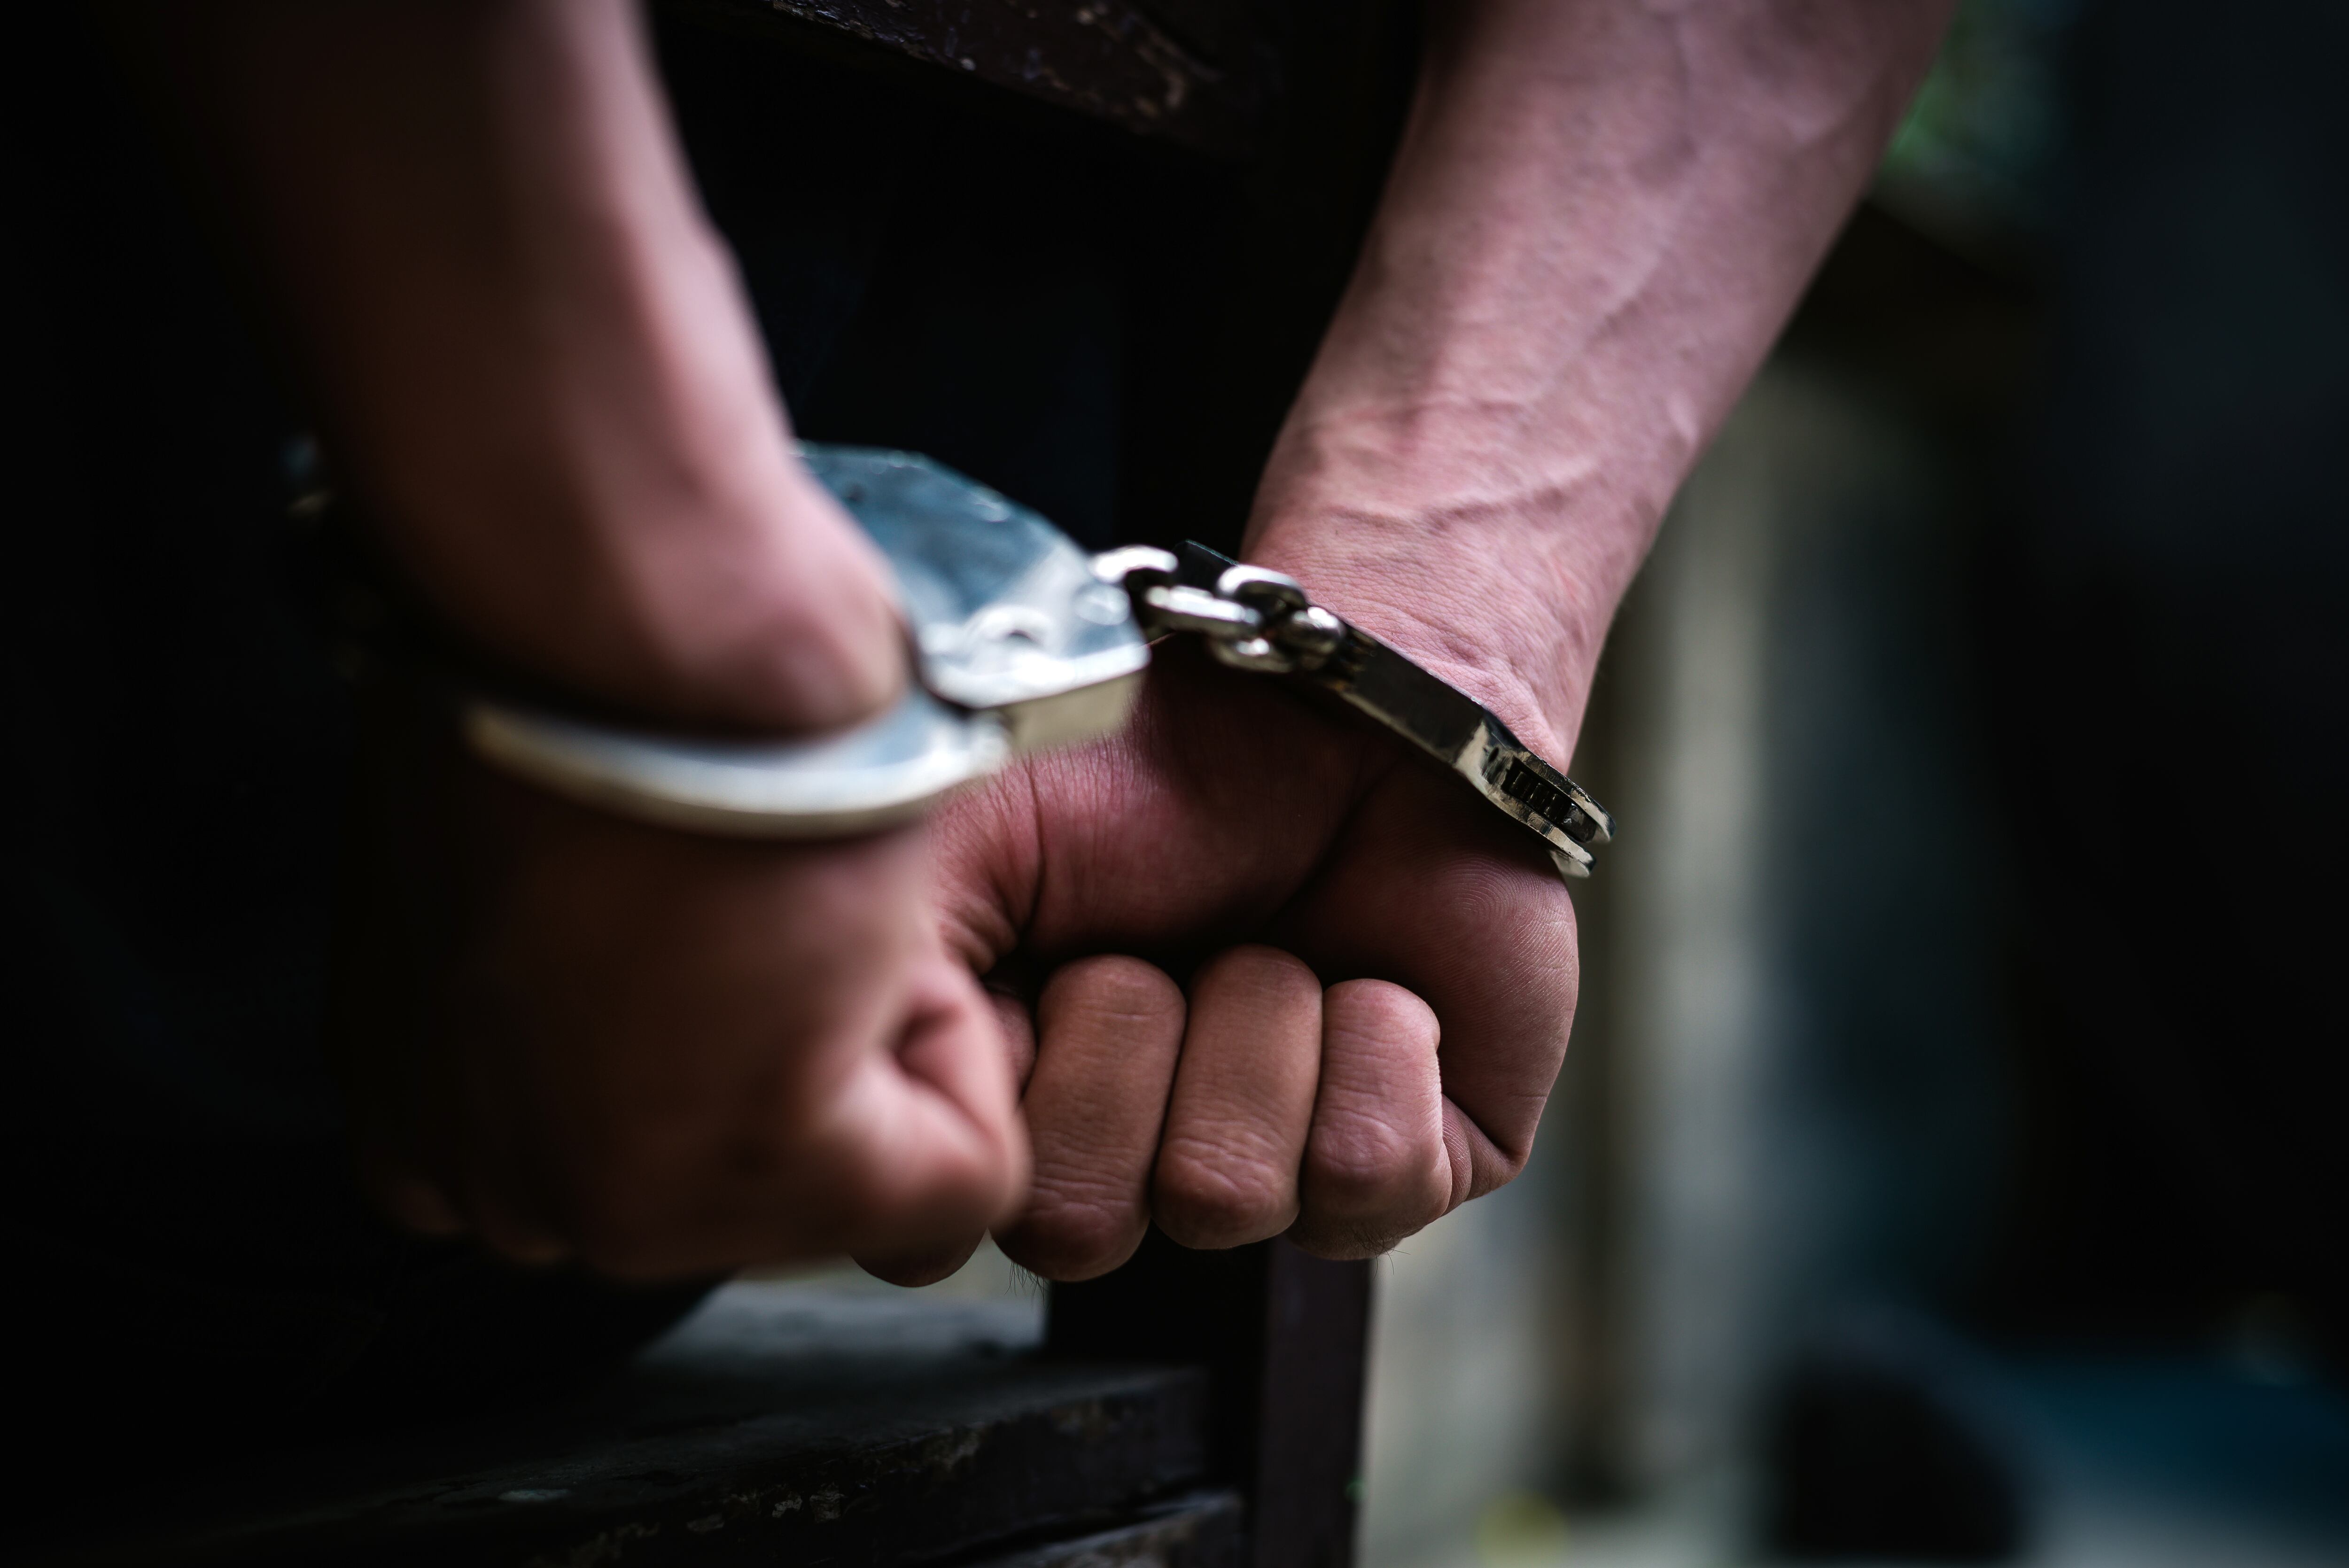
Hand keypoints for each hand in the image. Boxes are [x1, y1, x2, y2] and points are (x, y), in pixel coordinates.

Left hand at [335, 703, 1027, 1279]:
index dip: (737, 1028)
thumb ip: (557, 984)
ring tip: (806, 896)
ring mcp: (623, 1206)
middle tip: (768, 895)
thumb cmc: (563, 672)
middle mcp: (508, 1195)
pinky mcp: (762, 1169)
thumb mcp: (509, 869)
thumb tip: (649, 998)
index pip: (644, 1153)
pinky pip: (959, 1175)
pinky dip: (964, 1045)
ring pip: (866, 1180)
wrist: (619, 612)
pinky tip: (862, 926)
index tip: (718, 913)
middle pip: (761, 1186)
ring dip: (883, 1031)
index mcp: (426, 1128)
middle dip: (809, 1047)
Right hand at [924, 633, 1580, 1281]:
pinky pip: (1369, 1179)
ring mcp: (1270, 1176)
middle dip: (1124, 1042)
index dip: (995, 1089)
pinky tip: (1375, 981)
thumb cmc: (1146, 766)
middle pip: (1080, 1227)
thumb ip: (885, 1001)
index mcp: (1007, 1106)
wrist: (1341, 699)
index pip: (946, 1224)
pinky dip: (1373, 1049)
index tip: (1032, 971)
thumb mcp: (958, 845)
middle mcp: (1128, 1163)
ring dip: (1251, 1024)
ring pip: (1227, 1198)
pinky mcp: (1408, 1165)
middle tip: (1156, 942)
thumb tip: (897, 1188)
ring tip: (1269, 941)